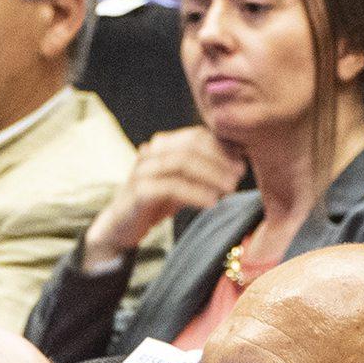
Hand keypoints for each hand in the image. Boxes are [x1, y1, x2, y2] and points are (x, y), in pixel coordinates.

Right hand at [80, 126, 247, 266]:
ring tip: (230, 189)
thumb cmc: (156, 202)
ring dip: (211, 175)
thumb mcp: (183, 182)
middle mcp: (151, 152)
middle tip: (239, 176)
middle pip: (190, 146)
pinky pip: (172, 188)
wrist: (121, 226)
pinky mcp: (139, 192)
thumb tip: (240, 160)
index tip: (242, 163)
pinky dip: (195, 194)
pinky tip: (212, 202)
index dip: (221, 147)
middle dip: (219, 160)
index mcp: (162, 145)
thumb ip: (204, 170)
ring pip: (181, 164)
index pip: (196, 136)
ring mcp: (142, 171)